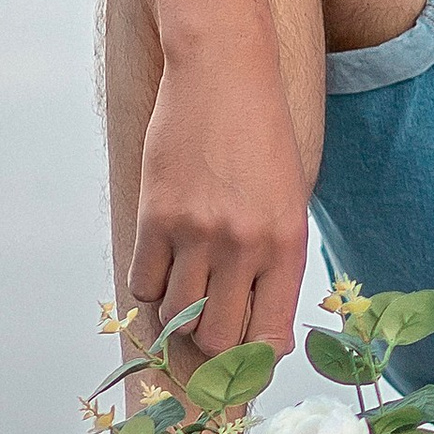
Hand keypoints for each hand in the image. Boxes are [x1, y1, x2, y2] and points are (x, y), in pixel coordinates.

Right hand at [127, 44, 312, 365]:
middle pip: (218, 337)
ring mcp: (196, 232)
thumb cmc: (263, 137)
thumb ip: (277, 264)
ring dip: (178, 315)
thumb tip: (265, 336)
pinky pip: (142, 282)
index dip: (254, 360)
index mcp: (287, 244)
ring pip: (176, 315)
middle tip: (209, 329)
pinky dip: (149, 287)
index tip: (244, 359)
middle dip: (213, 345)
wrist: (224, 73)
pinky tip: (162, 266)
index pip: (269, 336)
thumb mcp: (291, 200)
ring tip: (186, 291)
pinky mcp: (155, 216)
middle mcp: (244, 245)